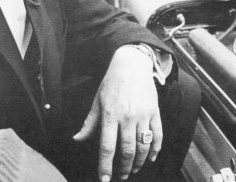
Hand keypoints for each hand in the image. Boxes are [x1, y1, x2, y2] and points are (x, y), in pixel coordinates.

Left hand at [73, 47, 161, 181]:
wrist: (132, 65)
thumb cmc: (112, 83)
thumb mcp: (97, 102)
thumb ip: (89, 123)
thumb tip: (77, 140)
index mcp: (110, 115)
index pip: (107, 146)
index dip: (105, 165)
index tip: (104, 179)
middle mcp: (127, 117)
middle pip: (127, 150)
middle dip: (123, 168)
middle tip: (121, 176)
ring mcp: (143, 115)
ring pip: (143, 145)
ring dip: (139, 162)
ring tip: (133, 169)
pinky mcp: (154, 111)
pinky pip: (157, 135)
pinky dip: (155, 149)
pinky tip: (151, 158)